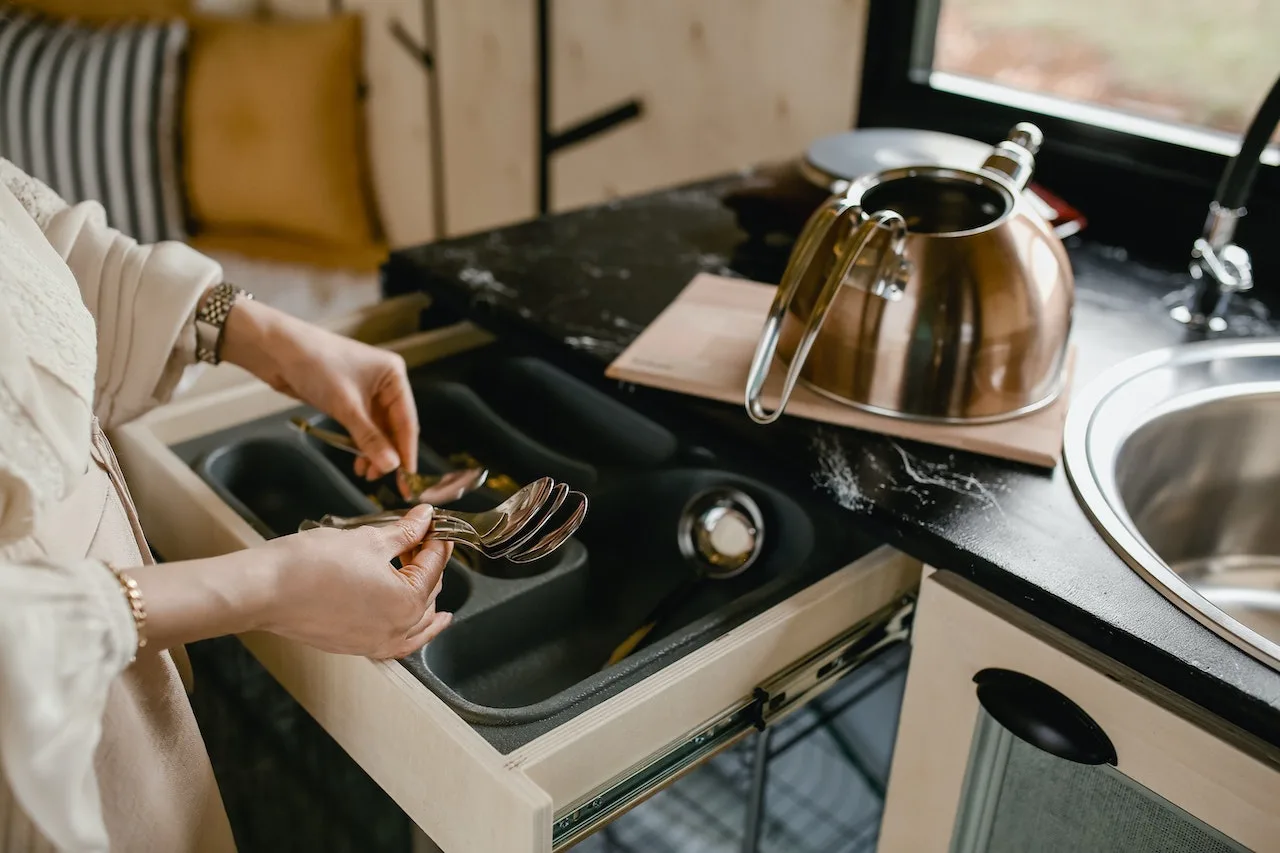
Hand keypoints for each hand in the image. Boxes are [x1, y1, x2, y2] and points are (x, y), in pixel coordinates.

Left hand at [219, 298, 418, 481]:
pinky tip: (358, 461)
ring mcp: (367, 391)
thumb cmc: (317, 367)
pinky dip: (361, 443)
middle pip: (394, 426)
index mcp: (394, 376)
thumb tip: (392, 466)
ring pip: (378, 429)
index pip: (407, 420)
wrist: (277, 350)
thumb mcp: (346, 406)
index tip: (408, 478)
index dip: (407, 451)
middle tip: (386, 481)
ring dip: (374, 452)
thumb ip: (370, 438)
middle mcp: (385, 382)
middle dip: (389, 454)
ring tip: (367, 474)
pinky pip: (362, 426)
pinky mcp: (349, 398)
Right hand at [255, 505, 452, 658]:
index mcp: (407, 602)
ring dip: (422, 593)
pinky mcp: (356, 647)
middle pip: (428, 592)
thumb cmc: (312, 564)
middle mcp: (398, 630)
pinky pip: (397, 641)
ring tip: (416, 568)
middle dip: (427, 562)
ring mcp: (376, 643)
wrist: (265, 590)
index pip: (434, 565)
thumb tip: (424, 518)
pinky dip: (410, 628)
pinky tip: (416, 618)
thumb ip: (404, 532)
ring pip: (416, 620)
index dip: (437, 539)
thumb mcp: (368, 540)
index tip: (435, 524)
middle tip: (417, 536)